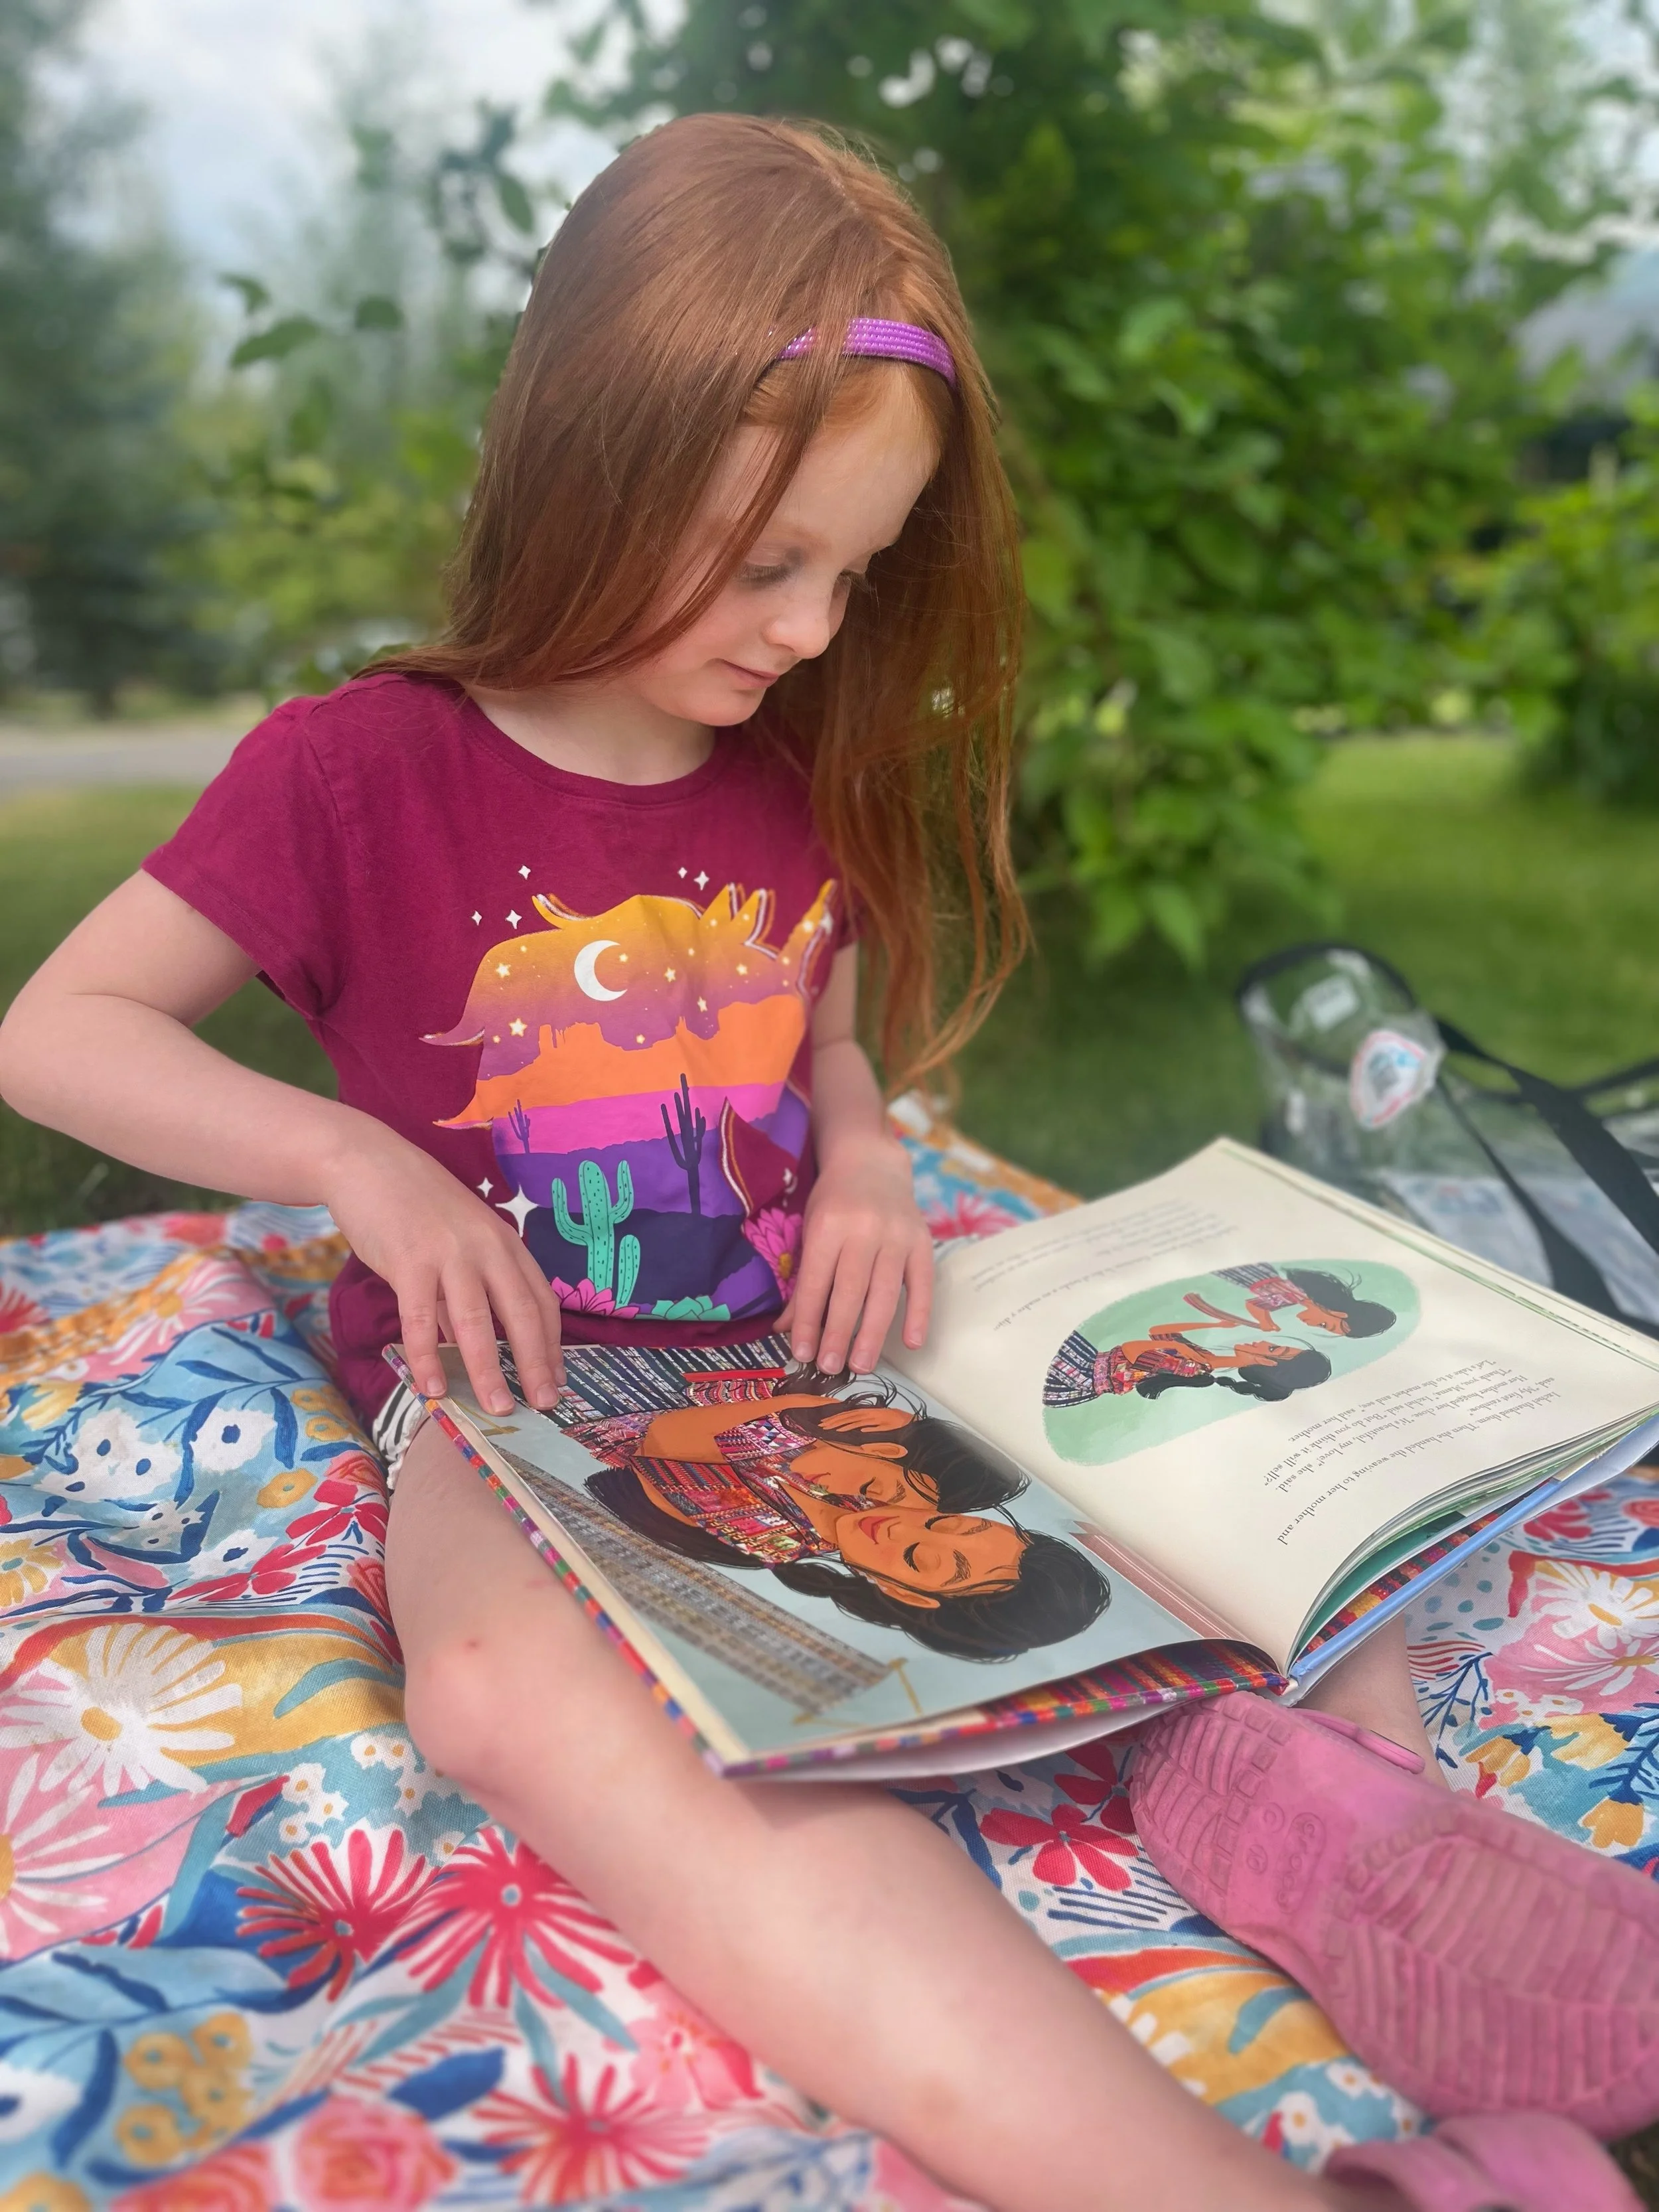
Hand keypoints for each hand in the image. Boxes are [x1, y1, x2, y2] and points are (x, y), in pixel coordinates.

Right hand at [319, 1124, 563, 1415]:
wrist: (368, 1162)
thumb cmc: (415, 1205)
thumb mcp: (457, 1241)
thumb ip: (467, 1290)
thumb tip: (471, 1347)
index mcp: (504, 1242)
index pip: (541, 1300)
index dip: (552, 1343)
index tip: (559, 1379)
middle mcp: (486, 1248)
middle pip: (521, 1313)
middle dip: (535, 1364)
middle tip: (545, 1405)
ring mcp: (449, 1253)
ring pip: (476, 1321)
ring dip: (487, 1370)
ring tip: (496, 1408)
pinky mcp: (409, 1261)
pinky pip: (421, 1319)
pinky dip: (429, 1357)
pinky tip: (432, 1387)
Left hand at [783, 1132, 932, 1374]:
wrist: (872, 1162)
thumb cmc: (834, 1202)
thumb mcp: (810, 1231)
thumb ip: (803, 1280)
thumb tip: (785, 1329)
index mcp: (828, 1226)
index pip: (815, 1283)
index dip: (807, 1321)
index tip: (801, 1354)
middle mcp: (863, 1230)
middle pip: (850, 1291)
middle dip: (838, 1334)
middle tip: (830, 1368)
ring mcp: (897, 1236)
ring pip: (884, 1292)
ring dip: (872, 1333)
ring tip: (861, 1366)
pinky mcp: (923, 1241)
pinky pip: (922, 1284)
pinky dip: (918, 1314)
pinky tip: (911, 1342)